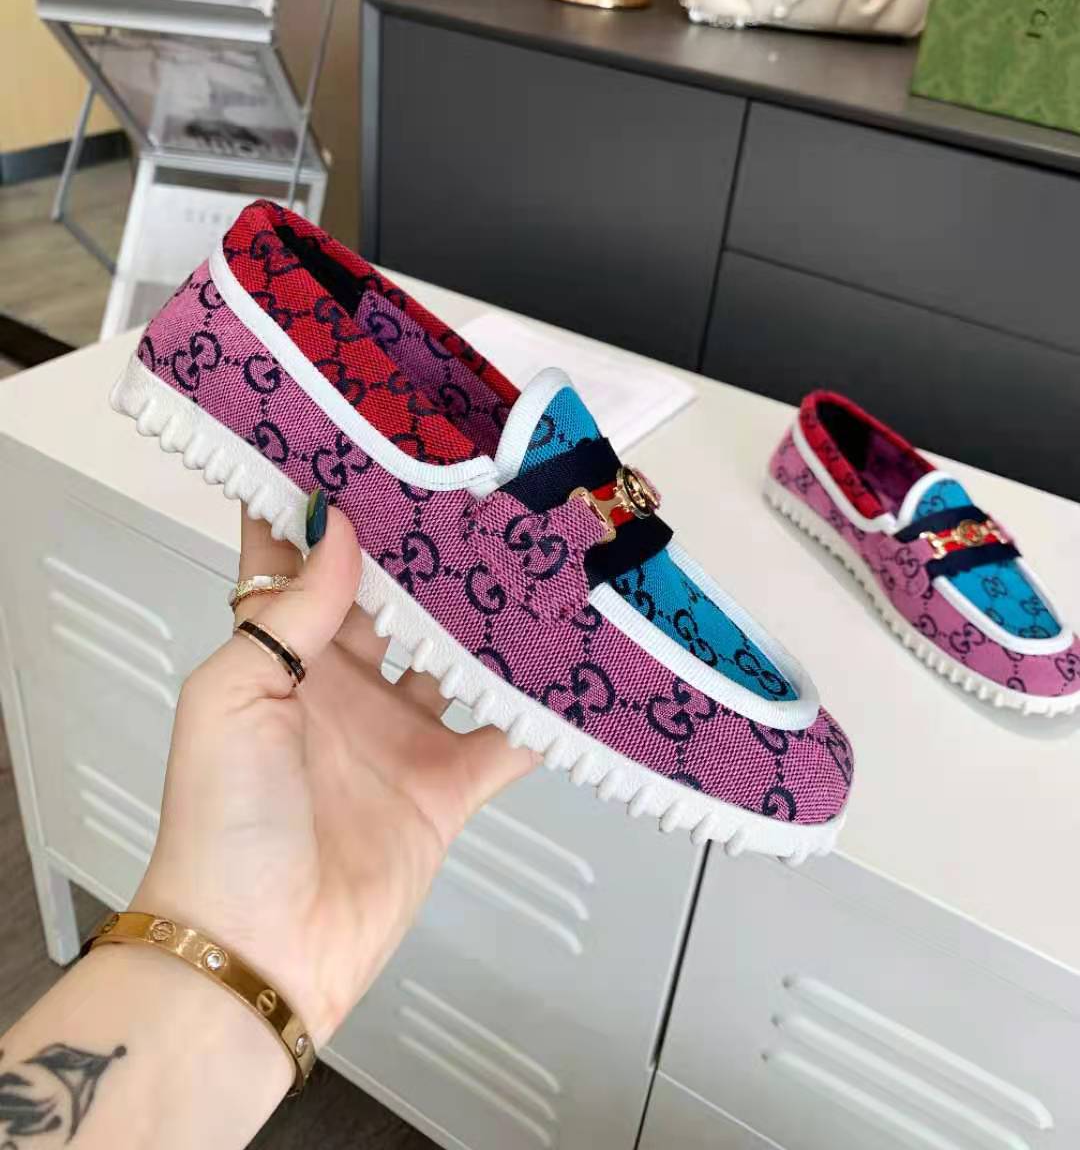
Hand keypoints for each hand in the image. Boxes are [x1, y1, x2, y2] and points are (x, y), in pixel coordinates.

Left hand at [133, 498, 535, 1046]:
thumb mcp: (233, 697)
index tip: (366, 451)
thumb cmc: (223, 817)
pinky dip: (540, 713)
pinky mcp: (447, 788)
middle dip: (429, 555)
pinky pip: (504, 739)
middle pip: (396, 603)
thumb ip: (291, 613)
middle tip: (479, 494)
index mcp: (281, 656)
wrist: (259, 948)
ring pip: (457, 659)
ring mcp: (400, 736)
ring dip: (490, 622)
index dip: (326, 511)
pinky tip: (576, 667)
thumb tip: (338, 527)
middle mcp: (344, 686)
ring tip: (537, 561)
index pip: (303, 566)